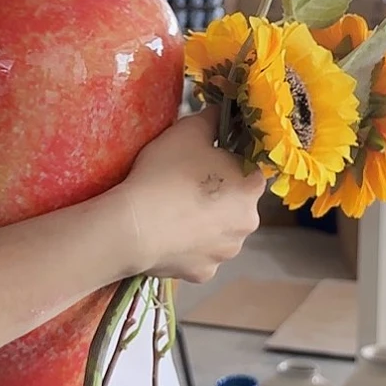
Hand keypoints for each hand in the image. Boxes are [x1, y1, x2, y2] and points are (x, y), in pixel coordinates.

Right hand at [115, 110, 264, 282]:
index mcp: (252, 186)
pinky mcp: (203, 273)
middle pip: (237, 201)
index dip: (228, 161)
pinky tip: (167, 234)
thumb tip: (223, 112)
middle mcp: (248, 222)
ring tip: (173, 211)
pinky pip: (199, 254)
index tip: (205, 160)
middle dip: (218, 194)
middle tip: (185, 183)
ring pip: (220, 231)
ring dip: (205, 222)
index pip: (250, 168)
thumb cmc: (165, 173)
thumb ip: (212, 118)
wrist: (134, 226)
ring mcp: (226, 251)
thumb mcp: (188, 130)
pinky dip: (188, 246)